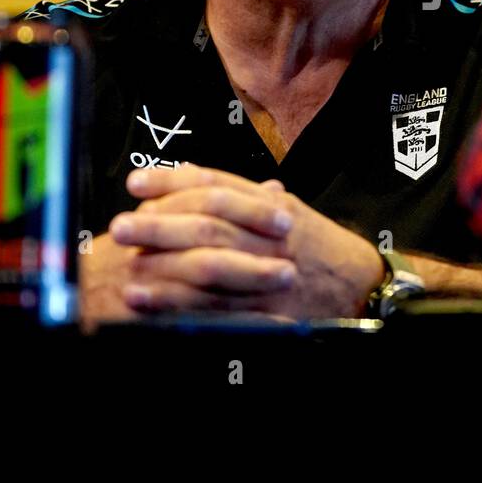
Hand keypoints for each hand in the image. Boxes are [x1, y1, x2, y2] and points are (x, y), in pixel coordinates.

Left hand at [91, 163, 381, 320]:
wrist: (362, 284)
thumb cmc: (319, 245)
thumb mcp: (287, 209)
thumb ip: (242, 193)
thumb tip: (193, 172)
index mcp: (272, 205)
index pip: (217, 185)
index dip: (173, 182)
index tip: (136, 183)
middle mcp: (269, 235)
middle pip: (207, 223)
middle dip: (160, 224)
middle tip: (120, 225)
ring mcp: (269, 272)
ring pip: (210, 266)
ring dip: (164, 267)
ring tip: (127, 267)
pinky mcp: (269, 310)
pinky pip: (220, 308)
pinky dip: (182, 306)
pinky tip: (152, 306)